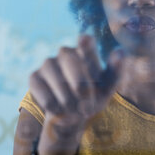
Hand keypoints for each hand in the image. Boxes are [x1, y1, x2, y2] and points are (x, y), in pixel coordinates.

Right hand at [29, 35, 124, 154]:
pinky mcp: (34, 77)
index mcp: (86, 50)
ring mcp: (48, 63)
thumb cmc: (95, 95)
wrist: (73, 113)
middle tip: (88, 107)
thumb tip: (120, 51)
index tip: (83, 41)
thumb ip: (116, 70)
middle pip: (73, 63)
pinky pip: (43, 91)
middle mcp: (66, 52)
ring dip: (69, 100)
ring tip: (76, 110)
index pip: (86, 41)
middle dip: (82, 87)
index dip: (85, 43)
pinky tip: (60, 110)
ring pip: (58, 79)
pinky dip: (54, 105)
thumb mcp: (108, 86)